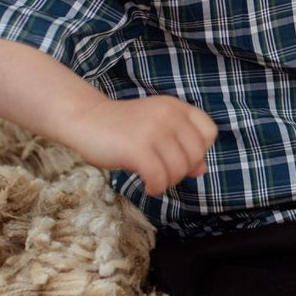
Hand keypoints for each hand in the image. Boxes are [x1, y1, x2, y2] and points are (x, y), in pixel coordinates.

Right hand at [75, 94, 217, 196]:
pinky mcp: (137, 147)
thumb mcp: (157, 131)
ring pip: (179, 169)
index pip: (209, 132)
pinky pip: (160, 177)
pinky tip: (148, 186)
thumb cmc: (123, 128)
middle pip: (195, 155)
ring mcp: (153, 130)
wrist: (86, 119)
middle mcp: (168, 115)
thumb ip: (181, 147)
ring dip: (168, 181)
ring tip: (153, 179)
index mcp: (176, 107)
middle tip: (162, 172)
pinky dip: (156, 188)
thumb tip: (202, 170)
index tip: (179, 156)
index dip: (199, 150)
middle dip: (182, 171)